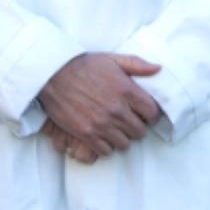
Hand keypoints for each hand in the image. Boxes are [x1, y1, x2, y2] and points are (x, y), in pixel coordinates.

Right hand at [37, 53, 162, 157]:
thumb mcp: (111, 59)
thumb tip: (157, 69)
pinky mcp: (86, 134)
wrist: (52, 74)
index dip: (149, 114)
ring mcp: (102, 124)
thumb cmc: (82, 65)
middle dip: (136, 128)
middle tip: (127, 122)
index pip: (152, 113)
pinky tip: (102, 136)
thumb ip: (136, 64)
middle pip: (139, 132)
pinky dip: (106, 146)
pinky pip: (106, 151)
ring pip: (124, 144)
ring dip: (121, 138)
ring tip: (115, 130)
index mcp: (126, 90)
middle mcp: (117, 109)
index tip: (142, 113)